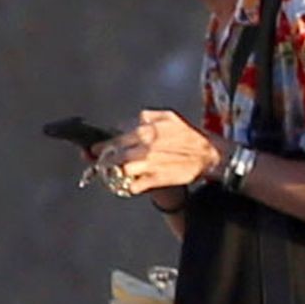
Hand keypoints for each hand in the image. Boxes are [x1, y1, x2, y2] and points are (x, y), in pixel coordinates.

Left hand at [98, 109, 224, 197]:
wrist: (209, 155)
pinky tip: (131, 183)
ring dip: (115, 174)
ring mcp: (149, 165)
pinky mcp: (156, 179)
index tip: (94, 150)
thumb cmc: (189, 135)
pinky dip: (130, 186)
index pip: (115, 140)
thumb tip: (126, 123)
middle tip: (101, 164)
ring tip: (115, 174)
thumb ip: (145, 117)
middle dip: (104, 161)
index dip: (102, 146)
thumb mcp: (168, 117)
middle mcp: (143, 148)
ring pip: (121, 172)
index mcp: (144, 131)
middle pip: (113, 157)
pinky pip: (134, 186)